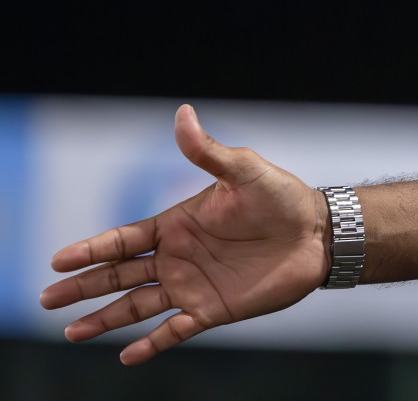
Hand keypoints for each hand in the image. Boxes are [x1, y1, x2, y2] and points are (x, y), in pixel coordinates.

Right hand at [39, 104, 328, 363]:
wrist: (319, 233)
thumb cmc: (282, 197)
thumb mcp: (244, 171)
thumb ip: (208, 151)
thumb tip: (183, 113)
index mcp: (177, 224)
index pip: (124, 239)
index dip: (91, 250)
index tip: (58, 261)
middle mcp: (178, 257)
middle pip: (120, 274)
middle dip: (83, 286)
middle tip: (47, 299)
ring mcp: (193, 285)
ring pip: (137, 306)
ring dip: (105, 319)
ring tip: (72, 331)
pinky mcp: (214, 309)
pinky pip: (176, 330)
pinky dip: (152, 344)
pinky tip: (127, 356)